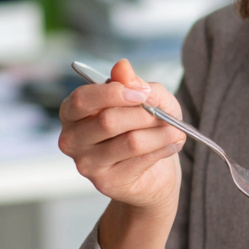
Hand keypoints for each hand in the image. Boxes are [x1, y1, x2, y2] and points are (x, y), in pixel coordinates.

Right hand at [59, 58, 185, 211]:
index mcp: (73, 112)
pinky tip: (174, 143)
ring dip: (160, 133)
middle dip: (143, 114)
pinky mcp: (106, 183)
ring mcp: (86, 164)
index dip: (114, 93)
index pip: (83, 99)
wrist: (153, 172)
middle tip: (164, 113)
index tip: (144, 92)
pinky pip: (140, 161)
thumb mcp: (147, 99)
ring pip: (129, 142)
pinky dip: (163, 149)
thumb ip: (134, 82)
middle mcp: (72, 139)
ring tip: (177, 130)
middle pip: (107, 121)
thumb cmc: (144, 128)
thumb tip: (122, 66)